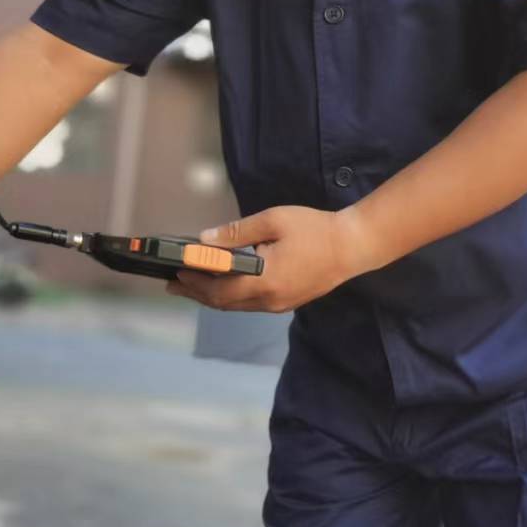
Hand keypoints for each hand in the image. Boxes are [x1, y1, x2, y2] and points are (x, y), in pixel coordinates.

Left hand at [165, 205, 371, 312]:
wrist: (353, 246)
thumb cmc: (314, 229)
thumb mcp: (272, 221)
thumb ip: (237, 232)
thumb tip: (204, 240)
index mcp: (264, 281)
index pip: (218, 289)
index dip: (194, 281)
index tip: (175, 269)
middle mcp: (270, 300)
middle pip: (223, 302)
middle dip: (196, 292)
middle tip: (173, 282)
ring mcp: (279, 304)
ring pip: (236, 305)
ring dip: (212, 295)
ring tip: (191, 284)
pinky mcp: (287, 302)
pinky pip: (250, 303)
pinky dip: (231, 295)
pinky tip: (223, 283)